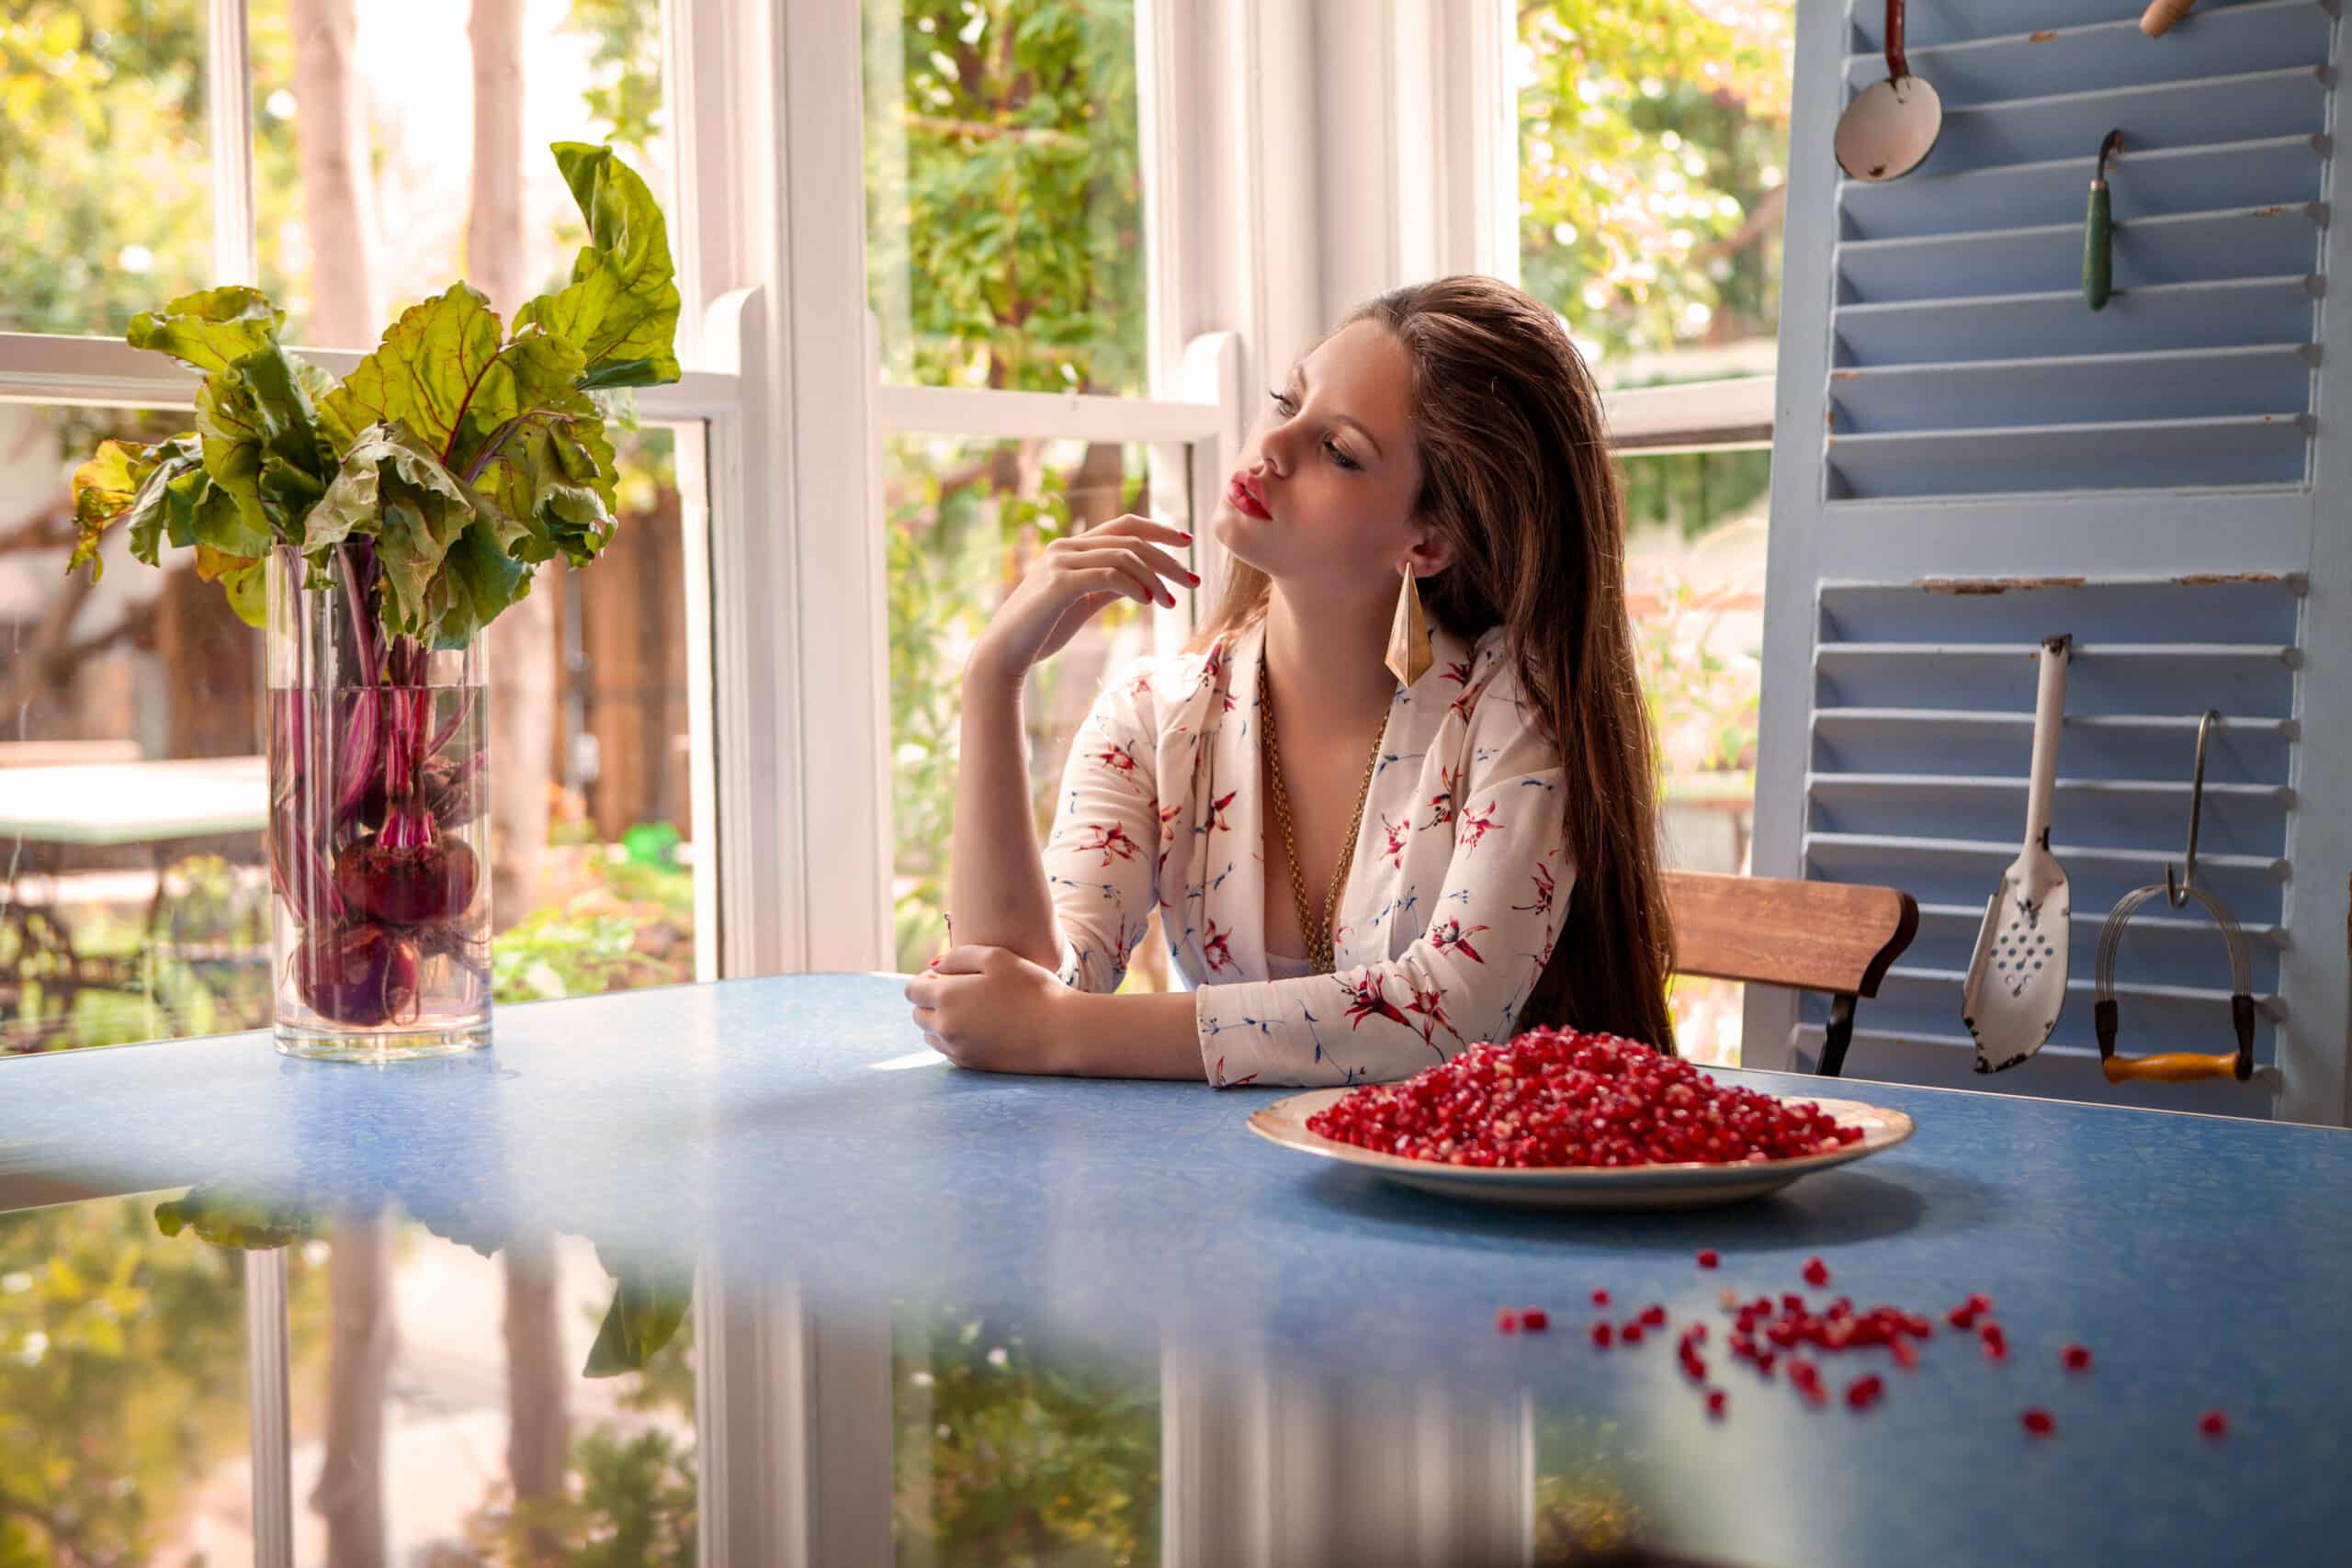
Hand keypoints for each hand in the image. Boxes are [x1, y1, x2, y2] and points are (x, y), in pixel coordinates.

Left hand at [904, 944, 1082, 1074]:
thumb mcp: (997, 958)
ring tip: (970, 1010)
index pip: (912, 991)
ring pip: (931, 1036)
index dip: (924, 981)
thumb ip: (959, 957)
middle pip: (918, 1015)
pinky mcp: (972, 1065)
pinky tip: (980, 1028)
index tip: (942, 976)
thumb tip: (934, 967)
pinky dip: (955, 1039)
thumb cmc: (1032, 989)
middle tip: (958, 991)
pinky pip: (949, 1051)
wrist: (1061, 1032)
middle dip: (929, 1001)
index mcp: (947, 998)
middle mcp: (946, 1027)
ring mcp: (957, 1050)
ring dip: (940, 1022)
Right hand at [967, 514, 1197, 685]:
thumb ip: (1106, 588)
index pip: (1125, 526)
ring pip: (1124, 556)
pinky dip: (1134, 586)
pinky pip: (1108, 575)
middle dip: (1168, 559)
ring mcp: (1060, 562)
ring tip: (1171, 603)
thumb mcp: (1082, 604)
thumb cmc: (1041, 632)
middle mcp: (1066, 547)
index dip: (1159, 530)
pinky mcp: (1059, 583)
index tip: (1187, 544)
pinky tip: (1148, 603)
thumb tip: (1139, 584)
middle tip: (1193, 582)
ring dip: (1155, 579)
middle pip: (1132, 540)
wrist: (1004, 653)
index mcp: (1072, 547)